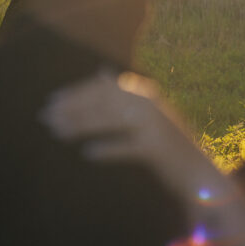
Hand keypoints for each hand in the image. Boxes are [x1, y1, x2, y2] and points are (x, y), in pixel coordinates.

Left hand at [40, 70, 198, 184]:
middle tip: (45, 117)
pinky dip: (107, 148)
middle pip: (104, 101)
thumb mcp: (147, 114)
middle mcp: (150, 105)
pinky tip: (88, 153)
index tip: (52, 101)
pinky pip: (127, 147)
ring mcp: (155, 126)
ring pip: (110, 120)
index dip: (77, 92)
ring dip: (81, 125)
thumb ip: (126, 94)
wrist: (199, 175)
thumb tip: (102, 71)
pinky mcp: (158, 148)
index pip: (104, 88)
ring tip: (57, 132)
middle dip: (72, 108)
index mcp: (145, 95)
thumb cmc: (167, 145)